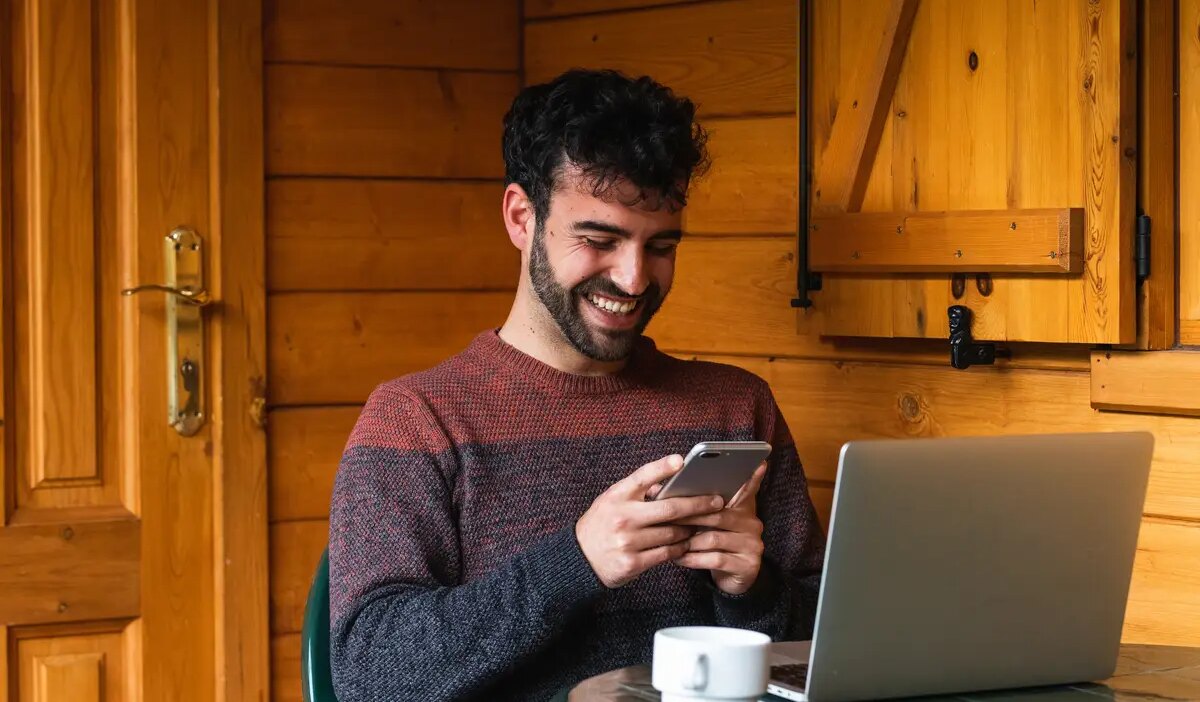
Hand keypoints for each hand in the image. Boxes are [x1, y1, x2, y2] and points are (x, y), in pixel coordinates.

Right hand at [577, 454, 726, 587]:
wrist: (579, 558)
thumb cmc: (602, 524)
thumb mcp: (612, 501)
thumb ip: (637, 491)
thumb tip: (671, 482)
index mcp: (617, 496)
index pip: (642, 476)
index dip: (662, 467)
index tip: (681, 460)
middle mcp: (623, 517)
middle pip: (670, 508)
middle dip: (698, 504)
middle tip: (717, 501)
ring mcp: (628, 541)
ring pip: (672, 533)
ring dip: (690, 529)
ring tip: (702, 524)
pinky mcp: (633, 563)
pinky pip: (667, 553)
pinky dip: (680, 548)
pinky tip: (687, 543)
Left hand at [671, 462, 767, 594]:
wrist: (731, 579)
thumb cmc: (714, 544)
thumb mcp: (709, 523)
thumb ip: (693, 505)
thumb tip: (656, 489)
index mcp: (743, 509)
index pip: (748, 490)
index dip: (752, 478)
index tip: (759, 463)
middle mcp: (752, 524)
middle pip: (718, 514)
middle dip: (689, 516)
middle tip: (666, 517)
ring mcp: (752, 545)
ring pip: (713, 538)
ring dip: (688, 540)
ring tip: (669, 540)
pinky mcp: (747, 566)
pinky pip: (715, 559)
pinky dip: (693, 559)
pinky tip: (679, 558)